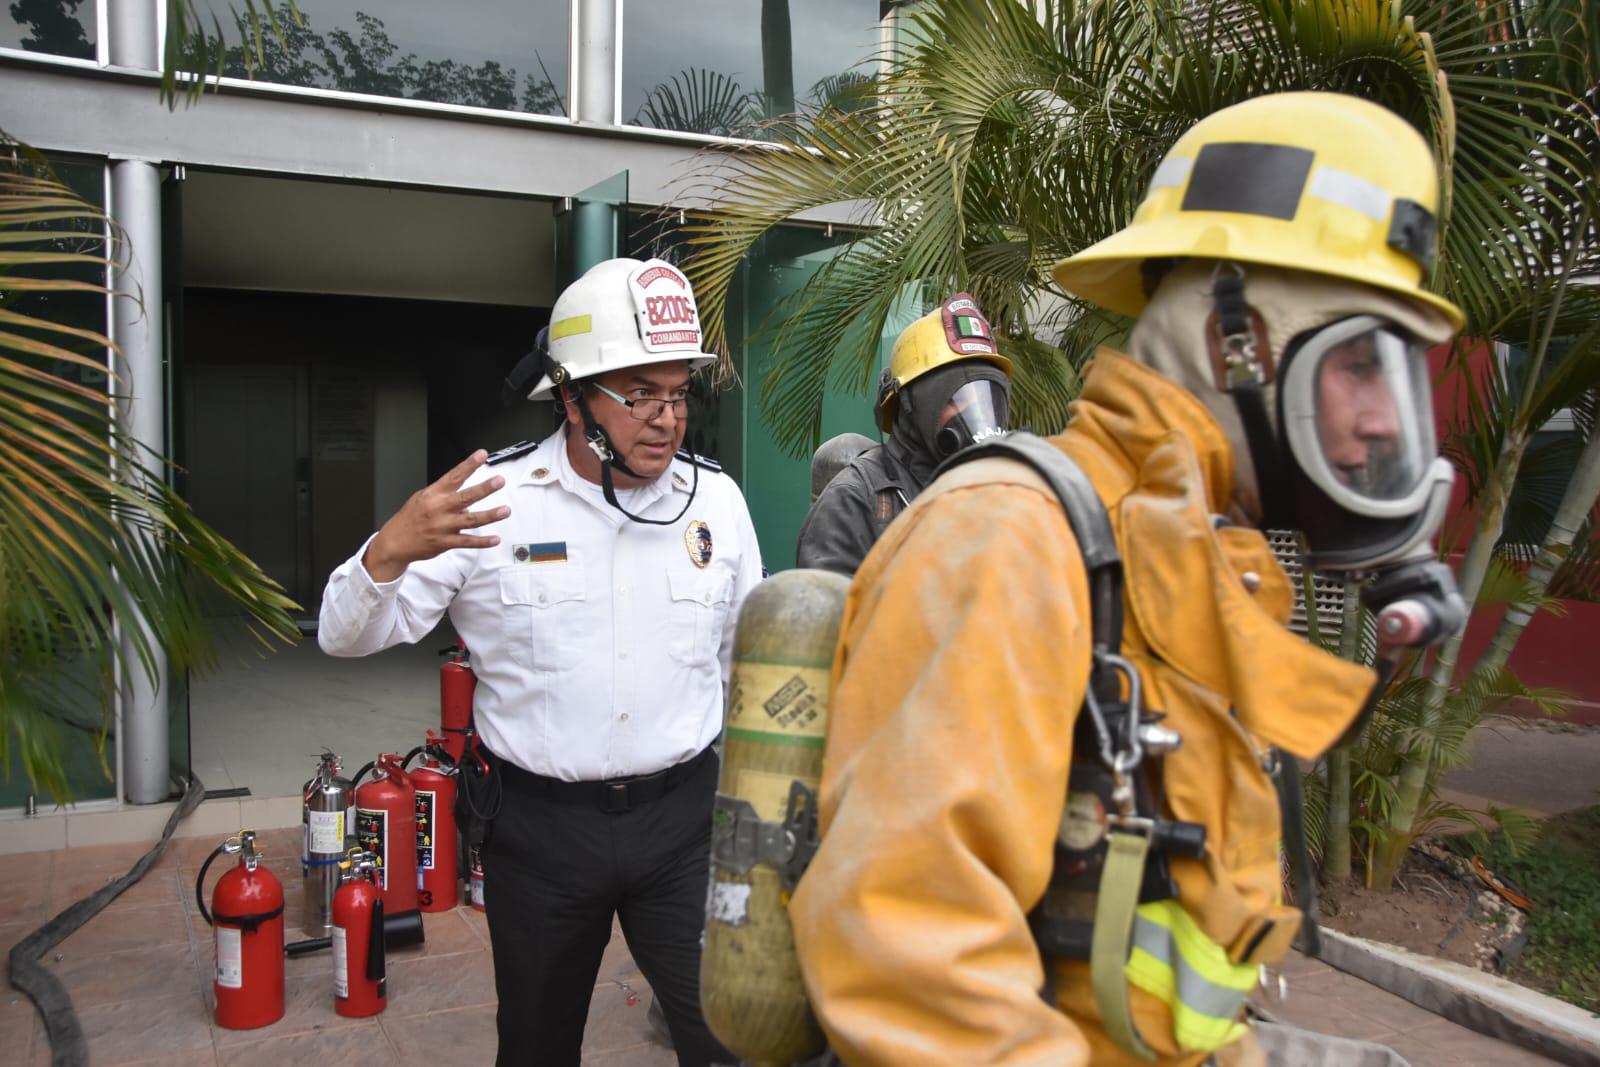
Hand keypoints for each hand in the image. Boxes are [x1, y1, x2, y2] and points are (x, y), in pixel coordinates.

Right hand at [362, 451, 510, 581]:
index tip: (482, 455)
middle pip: (465, 497)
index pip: (454, 476)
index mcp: (434, 494)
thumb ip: (443, 494)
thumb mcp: (422, 497)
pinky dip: (482, 541)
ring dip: (489, 515)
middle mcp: (439, 509)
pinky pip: (467, 542)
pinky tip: (495, 539)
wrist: (395, 542)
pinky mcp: (445, 543)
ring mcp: (443, 527)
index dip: (468, 465)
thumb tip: (465, 492)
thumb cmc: (410, 518)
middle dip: (483, 489)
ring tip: (505, 510)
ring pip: (470, 520)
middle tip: (499, 481)